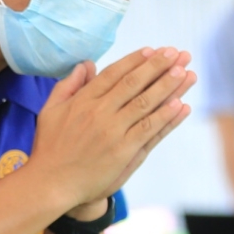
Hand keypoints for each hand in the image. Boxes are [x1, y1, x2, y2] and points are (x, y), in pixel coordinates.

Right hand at [27, 49, 194, 211]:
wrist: (51, 183)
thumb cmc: (49, 147)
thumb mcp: (50, 110)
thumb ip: (68, 85)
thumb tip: (86, 64)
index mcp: (83, 100)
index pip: (114, 73)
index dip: (136, 60)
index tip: (154, 50)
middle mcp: (100, 112)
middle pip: (133, 83)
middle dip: (158, 66)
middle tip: (177, 53)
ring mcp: (113, 132)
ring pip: (145, 103)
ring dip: (167, 87)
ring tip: (184, 72)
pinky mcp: (122, 151)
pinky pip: (148, 130)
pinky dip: (165, 117)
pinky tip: (180, 105)